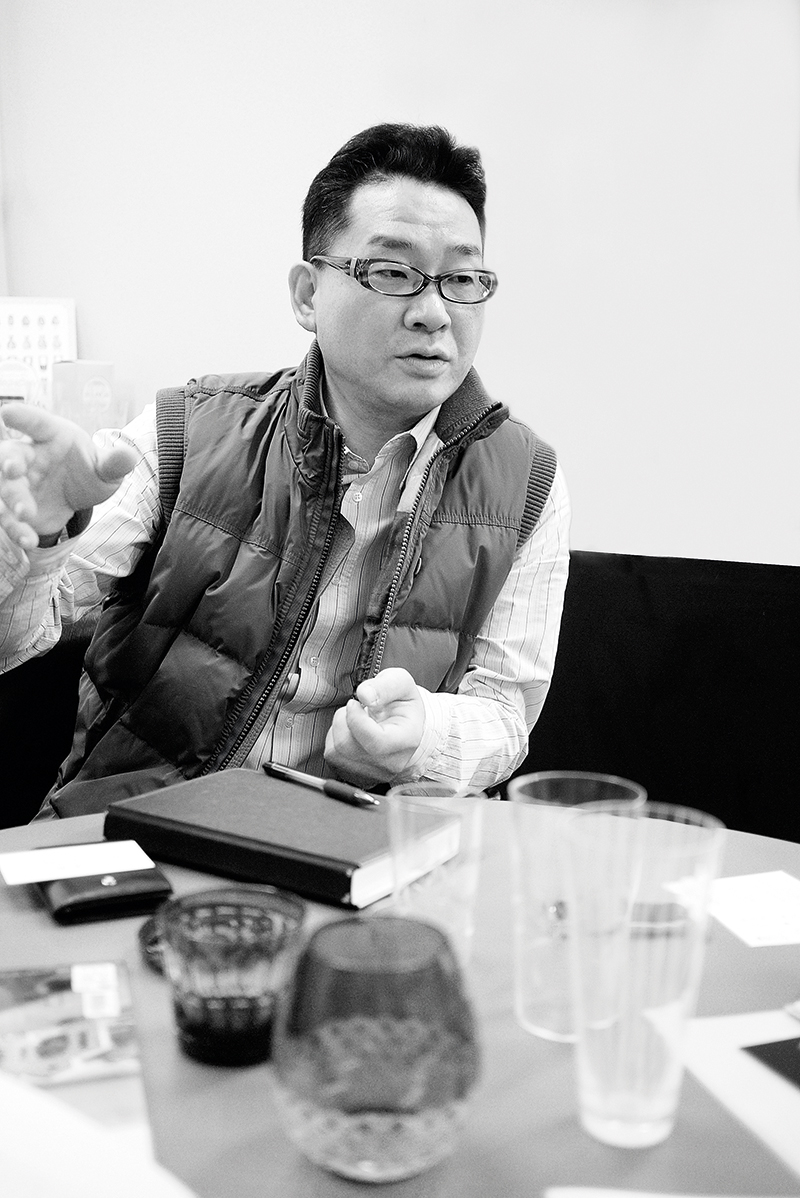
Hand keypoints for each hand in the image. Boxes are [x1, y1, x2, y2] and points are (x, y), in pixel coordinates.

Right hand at [0, 403, 137, 547]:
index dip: (23, 417)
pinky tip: (29, 540)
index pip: (37, 423)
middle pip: (11, 455)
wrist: (77, 496)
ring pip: (6, 488)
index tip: (8, 413)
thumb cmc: (86, 471)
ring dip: (13, 500)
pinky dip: (16, 530)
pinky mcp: (15, 509)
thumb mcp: (104, 469)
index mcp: (50, 436)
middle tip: (12, 469)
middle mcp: (28, 456)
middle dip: (9, 461)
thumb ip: (113, 463)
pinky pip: (10, 519)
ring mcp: (18, 483)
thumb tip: (129, 456)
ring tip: (25, 513)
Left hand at [324, 667, 425, 783]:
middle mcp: (391, 763)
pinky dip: (335, 740)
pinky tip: (351, 733)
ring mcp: (373, 774)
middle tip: (356, 708)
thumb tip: (364, 695)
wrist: (403, 725)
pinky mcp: (356, 777)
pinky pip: (332, 757)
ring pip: (336, 751)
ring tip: (355, 721)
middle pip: (347, 746)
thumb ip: (384, 686)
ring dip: (338, 729)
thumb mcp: (400, 683)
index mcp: (406, 740)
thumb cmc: (401, 703)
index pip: (374, 741)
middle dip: (343, 719)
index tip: (355, 703)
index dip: (355, 718)